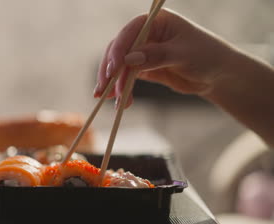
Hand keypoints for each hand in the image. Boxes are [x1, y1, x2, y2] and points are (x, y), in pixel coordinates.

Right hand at [94, 8, 235, 105]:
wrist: (219, 75)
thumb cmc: (207, 56)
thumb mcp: (183, 55)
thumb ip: (156, 56)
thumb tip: (129, 59)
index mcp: (157, 21)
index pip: (130, 32)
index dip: (118, 50)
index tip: (113, 70)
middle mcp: (147, 34)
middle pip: (120, 50)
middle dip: (112, 71)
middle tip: (105, 90)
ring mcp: (144, 51)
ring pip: (121, 66)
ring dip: (114, 83)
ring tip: (112, 101)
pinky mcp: (144, 68)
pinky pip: (127, 77)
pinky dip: (122, 89)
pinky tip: (119, 101)